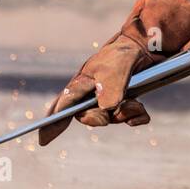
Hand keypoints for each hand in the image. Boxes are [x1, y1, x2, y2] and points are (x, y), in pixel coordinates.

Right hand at [38, 0, 189, 144]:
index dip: (52, 123)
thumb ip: (111, 85)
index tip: (43, 140)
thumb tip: (106, 109)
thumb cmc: (124, 53)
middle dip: (103, 117)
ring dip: (126, 113)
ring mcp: (109, 99)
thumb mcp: (118, 67)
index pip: (63, 105)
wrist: (147, 48)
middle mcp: (92, 93)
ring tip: (137, 103)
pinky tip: (143, 112)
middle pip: (90, 116)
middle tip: (117, 109)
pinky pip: (129, 119)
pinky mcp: (125, 102)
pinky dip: (137, 117)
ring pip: (111, 117)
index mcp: (82, 83)